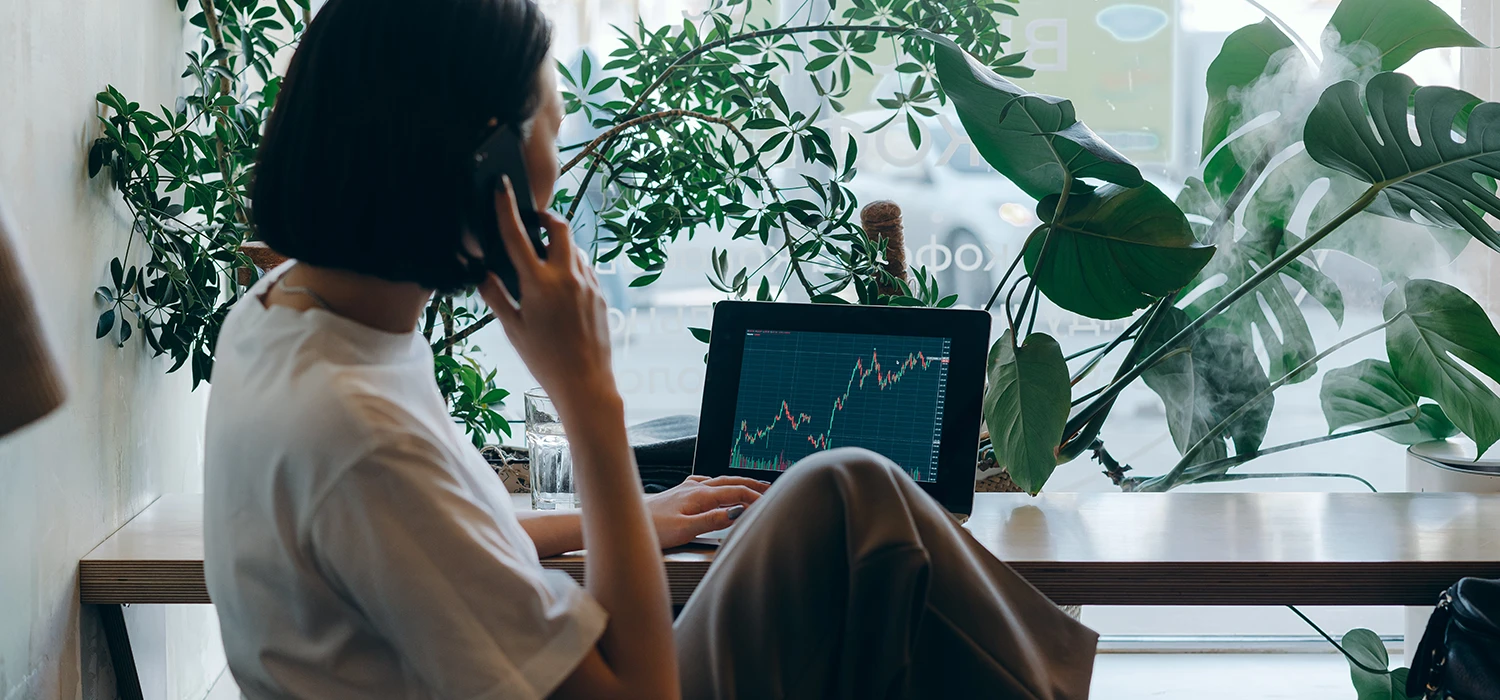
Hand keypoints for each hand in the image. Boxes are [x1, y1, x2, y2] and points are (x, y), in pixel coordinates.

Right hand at [479, 176, 615, 415]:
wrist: (586, 383)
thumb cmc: (544, 360)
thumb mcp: (512, 328)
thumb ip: (495, 295)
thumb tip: (482, 274)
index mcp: (538, 283)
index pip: (516, 236)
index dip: (506, 207)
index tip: (501, 186)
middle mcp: (567, 277)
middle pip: (560, 227)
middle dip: (547, 218)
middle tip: (534, 222)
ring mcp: (588, 284)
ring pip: (575, 249)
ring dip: (560, 246)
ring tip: (545, 262)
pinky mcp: (601, 294)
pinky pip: (586, 269)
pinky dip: (572, 267)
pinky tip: (562, 286)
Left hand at [646, 475, 770, 547]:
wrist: (626, 520)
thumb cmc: (653, 527)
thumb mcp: (685, 529)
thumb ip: (712, 521)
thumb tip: (737, 513)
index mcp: (700, 495)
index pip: (735, 493)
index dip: (755, 497)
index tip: (771, 503)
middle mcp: (695, 487)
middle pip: (731, 483)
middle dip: (752, 485)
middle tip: (772, 489)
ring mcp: (687, 488)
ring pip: (719, 481)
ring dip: (738, 483)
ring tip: (752, 486)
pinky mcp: (680, 492)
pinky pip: (706, 483)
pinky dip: (719, 484)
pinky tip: (716, 486)